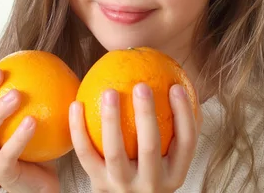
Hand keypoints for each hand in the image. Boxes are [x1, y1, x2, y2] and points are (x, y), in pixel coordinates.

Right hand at [0, 57, 59, 192]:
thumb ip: (30, 87)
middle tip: (0, 72)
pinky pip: (8, 153)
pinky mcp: (0, 173)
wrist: (42, 179)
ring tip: (16, 94)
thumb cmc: (37, 139)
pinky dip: (19, 136)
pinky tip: (33, 120)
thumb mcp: (31, 109)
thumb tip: (43, 56)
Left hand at [69, 83, 199, 192]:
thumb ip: (176, 122)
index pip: (186, 142)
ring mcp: (124, 187)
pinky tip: (76, 103)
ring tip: (109, 91)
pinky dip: (78, 129)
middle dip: (146, 115)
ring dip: (111, 120)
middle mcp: (152, 184)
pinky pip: (86, 154)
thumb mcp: (169, 154)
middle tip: (141, 85)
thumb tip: (179, 80)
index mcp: (175, 173)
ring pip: (115, 153)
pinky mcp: (98, 186)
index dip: (184, 114)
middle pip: (150, 147)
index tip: (176, 86)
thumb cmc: (151, 166)